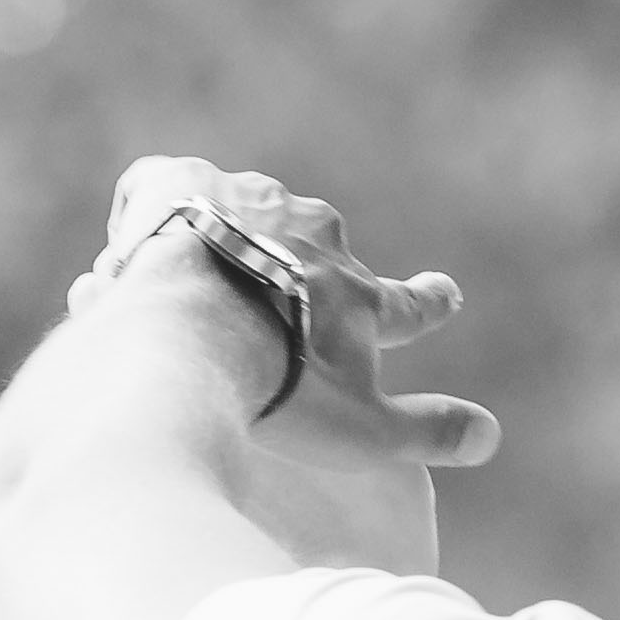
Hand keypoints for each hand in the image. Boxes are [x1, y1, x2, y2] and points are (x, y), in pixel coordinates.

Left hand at [78, 158, 499, 573]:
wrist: (191, 327)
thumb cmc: (279, 388)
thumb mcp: (362, 430)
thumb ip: (426, 432)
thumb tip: (491, 437)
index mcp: (357, 296)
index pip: (407, 304)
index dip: (427, 304)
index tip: (443, 295)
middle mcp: (315, 235)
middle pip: (323, 246)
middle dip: (310, 266)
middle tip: (283, 297)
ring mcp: (250, 200)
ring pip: (245, 214)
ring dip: (225, 244)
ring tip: (190, 284)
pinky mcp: (182, 182)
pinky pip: (166, 183)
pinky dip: (152, 211)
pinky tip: (127, 247)